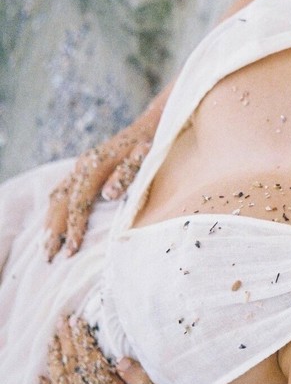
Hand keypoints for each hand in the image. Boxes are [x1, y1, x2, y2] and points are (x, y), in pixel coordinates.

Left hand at [37, 316, 190, 383]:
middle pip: (72, 372)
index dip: (83, 341)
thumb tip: (122, 360)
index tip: (78, 321)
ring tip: (55, 341)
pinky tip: (43, 381)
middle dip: (66, 344)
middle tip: (62, 322)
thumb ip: (144, 380)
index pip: (92, 364)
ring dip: (55, 363)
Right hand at [43, 124, 152, 260]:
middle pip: (61, 202)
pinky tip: (53, 224)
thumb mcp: (143, 159)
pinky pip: (61, 191)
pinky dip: (54, 210)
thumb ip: (126, 176)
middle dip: (54, 231)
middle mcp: (82, 166)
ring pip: (57, 197)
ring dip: (50, 222)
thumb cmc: (150, 146)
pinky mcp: (83, 167)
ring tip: (47, 247)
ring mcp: (80, 165)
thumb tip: (108, 195)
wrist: (150, 126)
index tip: (71, 250)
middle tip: (49, 257)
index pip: (78, 203)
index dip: (74, 227)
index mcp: (94, 166)